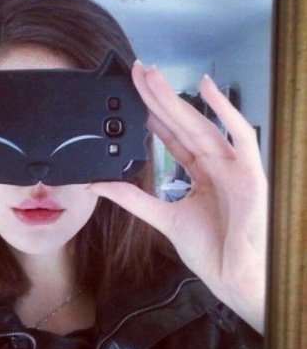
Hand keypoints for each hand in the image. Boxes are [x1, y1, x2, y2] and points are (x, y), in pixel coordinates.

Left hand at [89, 62, 266, 332]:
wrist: (234, 276)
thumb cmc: (209, 249)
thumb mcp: (163, 218)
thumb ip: (133, 199)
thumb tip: (99, 185)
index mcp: (199, 174)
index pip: (172, 137)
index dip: (152, 116)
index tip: (131, 96)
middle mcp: (215, 164)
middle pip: (183, 124)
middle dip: (159, 98)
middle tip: (137, 71)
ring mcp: (233, 165)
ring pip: (202, 123)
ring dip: (178, 99)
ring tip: (153, 75)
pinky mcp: (250, 172)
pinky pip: (241, 135)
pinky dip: (227, 111)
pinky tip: (207, 87)